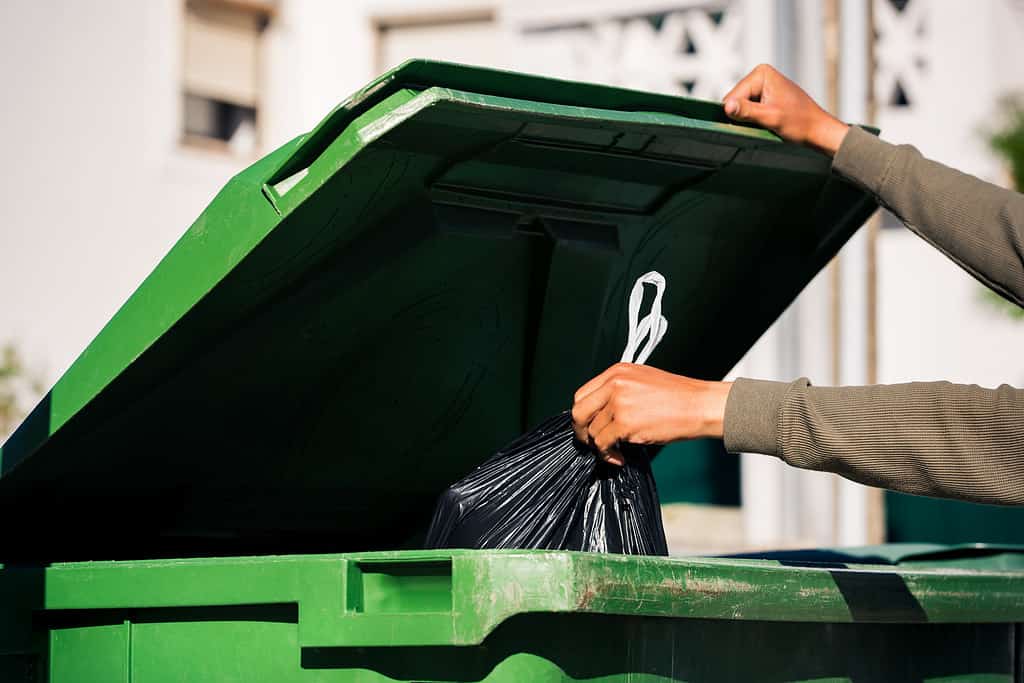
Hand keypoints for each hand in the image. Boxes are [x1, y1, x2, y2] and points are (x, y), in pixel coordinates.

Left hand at [571, 363, 732, 464]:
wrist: (700, 405)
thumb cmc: (678, 397)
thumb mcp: (642, 381)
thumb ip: (618, 391)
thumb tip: (600, 414)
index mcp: (617, 372)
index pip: (582, 394)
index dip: (583, 415)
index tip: (590, 426)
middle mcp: (614, 384)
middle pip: (579, 412)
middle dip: (582, 432)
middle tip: (592, 443)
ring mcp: (619, 403)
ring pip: (593, 432)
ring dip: (601, 447)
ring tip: (615, 452)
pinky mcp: (625, 423)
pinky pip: (603, 444)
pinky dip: (608, 455)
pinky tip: (620, 458)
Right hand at [723, 64, 848, 156]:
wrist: (817, 129)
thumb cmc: (800, 122)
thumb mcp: (770, 117)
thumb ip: (746, 111)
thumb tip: (726, 107)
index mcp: (761, 74)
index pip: (733, 96)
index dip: (738, 113)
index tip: (755, 122)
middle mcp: (761, 75)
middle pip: (735, 100)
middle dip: (744, 115)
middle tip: (762, 123)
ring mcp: (763, 85)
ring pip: (740, 107)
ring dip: (749, 118)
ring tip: (766, 122)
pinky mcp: (765, 95)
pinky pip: (748, 109)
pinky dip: (754, 119)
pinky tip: (766, 122)